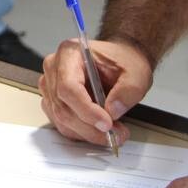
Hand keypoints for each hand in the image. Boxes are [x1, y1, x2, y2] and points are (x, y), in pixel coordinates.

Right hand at [38, 38, 152, 147]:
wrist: (119, 61)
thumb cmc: (122, 60)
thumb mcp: (136, 72)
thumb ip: (128, 90)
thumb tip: (113, 111)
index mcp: (69, 54)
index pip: (68, 87)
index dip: (86, 110)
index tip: (107, 123)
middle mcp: (54, 69)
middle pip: (63, 107)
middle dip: (90, 127)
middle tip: (116, 134)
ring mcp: (51, 86)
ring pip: (61, 120)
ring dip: (88, 132)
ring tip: (113, 132)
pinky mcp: (53, 102)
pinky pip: (63, 124)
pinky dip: (82, 132)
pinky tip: (99, 129)